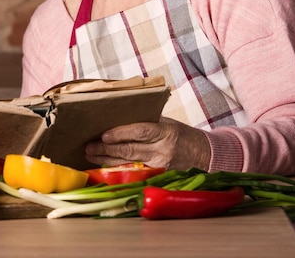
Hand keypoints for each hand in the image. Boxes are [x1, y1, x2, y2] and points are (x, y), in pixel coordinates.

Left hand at [85, 117, 210, 170]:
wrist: (205, 155)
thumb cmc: (181, 134)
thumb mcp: (167, 122)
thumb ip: (145, 121)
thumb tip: (117, 116)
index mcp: (165, 131)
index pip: (140, 131)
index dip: (121, 133)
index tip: (104, 135)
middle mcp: (162, 150)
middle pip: (130, 150)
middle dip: (106, 149)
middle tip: (88, 146)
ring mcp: (160, 166)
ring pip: (128, 163)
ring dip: (106, 160)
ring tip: (90, 155)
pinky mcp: (158, 177)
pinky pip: (134, 173)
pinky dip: (117, 170)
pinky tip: (103, 167)